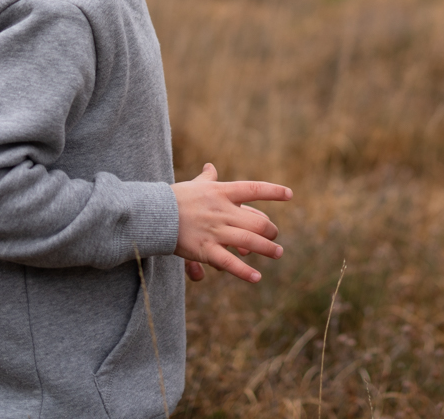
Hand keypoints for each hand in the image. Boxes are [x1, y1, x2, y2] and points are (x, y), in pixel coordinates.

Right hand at [170, 163, 292, 282]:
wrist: (153, 214)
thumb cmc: (174, 198)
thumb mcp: (194, 185)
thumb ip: (207, 178)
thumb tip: (210, 166)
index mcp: (222, 193)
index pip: (254, 190)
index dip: (273, 192)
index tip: (289, 195)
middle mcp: (222, 211)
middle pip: (257, 222)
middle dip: (270, 231)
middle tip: (275, 236)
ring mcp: (215, 231)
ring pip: (249, 242)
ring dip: (267, 249)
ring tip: (277, 253)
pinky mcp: (205, 249)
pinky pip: (229, 262)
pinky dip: (244, 272)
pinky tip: (257, 277)